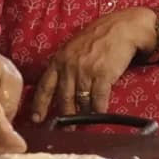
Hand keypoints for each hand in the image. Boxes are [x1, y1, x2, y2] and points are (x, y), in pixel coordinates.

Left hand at [31, 8, 154, 119]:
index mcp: (59, 60)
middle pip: (63, 99)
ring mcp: (85, 72)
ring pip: (81, 102)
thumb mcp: (72, 48)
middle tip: (67, 129)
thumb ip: (64, 66)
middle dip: (65, 116)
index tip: (36, 119)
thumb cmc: (97, 38)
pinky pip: (98, 101)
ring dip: (84, 115)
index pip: (45, 86)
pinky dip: (99, 111)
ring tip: (85, 123)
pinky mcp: (102, 76)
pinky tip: (100, 115)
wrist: (121, 29)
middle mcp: (69, 67)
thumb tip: (59, 88)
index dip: (39, 105)